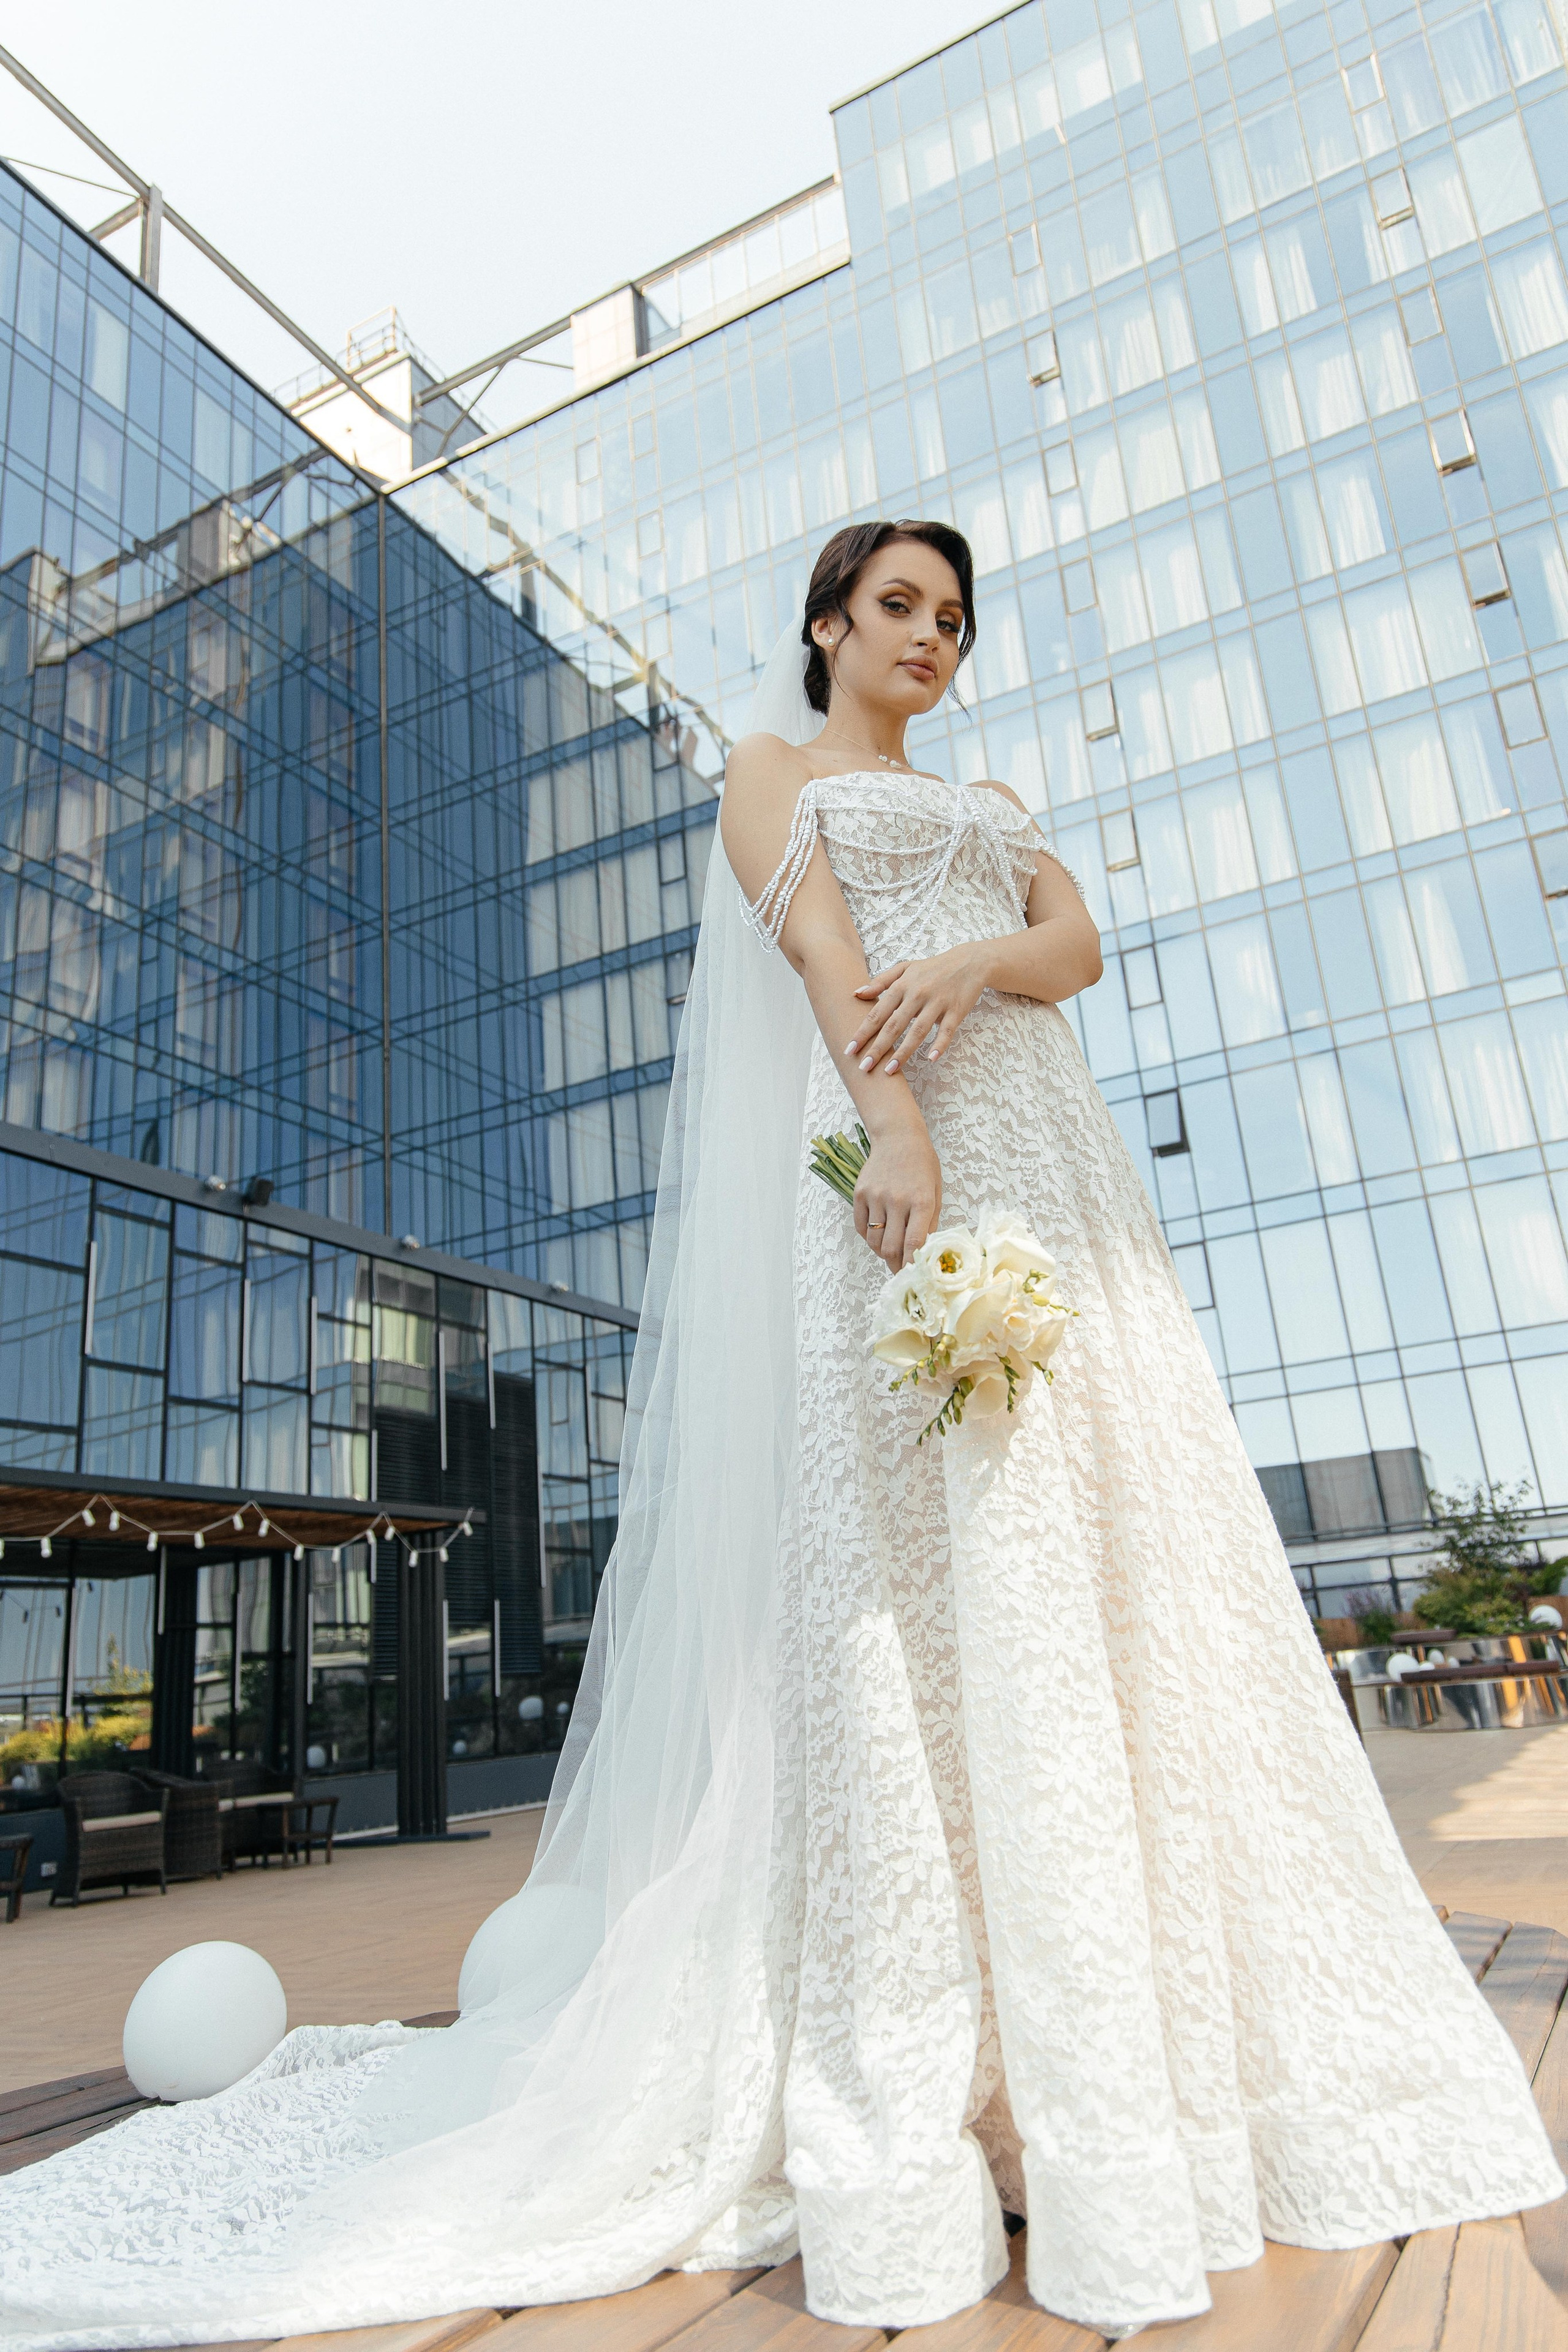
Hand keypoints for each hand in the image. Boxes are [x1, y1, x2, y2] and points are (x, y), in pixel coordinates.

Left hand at [848, 943, 995, 1074]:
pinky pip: (947, 1031)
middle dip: (877, 1047)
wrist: (969, 962)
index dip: (863, 1032)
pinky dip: (940, 1044)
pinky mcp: (956, 1011)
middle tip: (864, 1067)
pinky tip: (931, 1058)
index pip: (878, 1012)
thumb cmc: (933, 968)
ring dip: (903, 1052)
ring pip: (918, 1031)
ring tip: (889, 1070)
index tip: (850, 1050)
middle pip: (894, 1025)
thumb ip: (881, 981)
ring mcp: (937, 1003)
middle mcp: (917, 994)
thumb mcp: (905, 968)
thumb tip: (856, 994)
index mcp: (902, 985)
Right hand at [853, 1122, 941, 1270]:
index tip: (913, 1276)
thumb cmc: (922, 1165)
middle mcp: (897, 1200)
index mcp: (921, 1201)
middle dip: (895, 1265)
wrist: (898, 1137)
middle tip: (899, 1271)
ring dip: (881, 1253)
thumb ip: (931, 1222)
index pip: (914, 1243)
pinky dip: (869, 1237)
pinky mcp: (860, 1194)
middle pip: (891, 1247)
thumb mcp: (936, 1191)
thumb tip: (923, 1251)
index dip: (912, 1265)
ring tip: (889, 1252)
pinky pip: (861, 1227)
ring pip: (874, 1240)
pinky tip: (878, 1235)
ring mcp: (876, 1197)